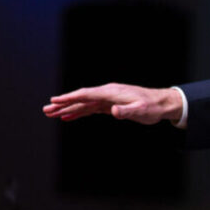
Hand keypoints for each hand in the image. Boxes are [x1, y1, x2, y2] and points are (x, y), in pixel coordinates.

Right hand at [43, 83, 182, 124]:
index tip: (54, 100)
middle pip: (81, 99)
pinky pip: (91, 108)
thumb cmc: (152, 107)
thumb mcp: (140, 111)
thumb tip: (113, 111)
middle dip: (63, 104)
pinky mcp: (111, 105)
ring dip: (68, 109)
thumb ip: (126, 111)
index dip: (69, 98)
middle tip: (46, 110)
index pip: (86, 94)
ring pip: (84, 104)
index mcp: (111, 92)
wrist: (162, 104)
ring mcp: (108, 99)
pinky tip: (69, 117)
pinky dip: (79, 112)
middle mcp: (107, 93)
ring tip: (52, 114)